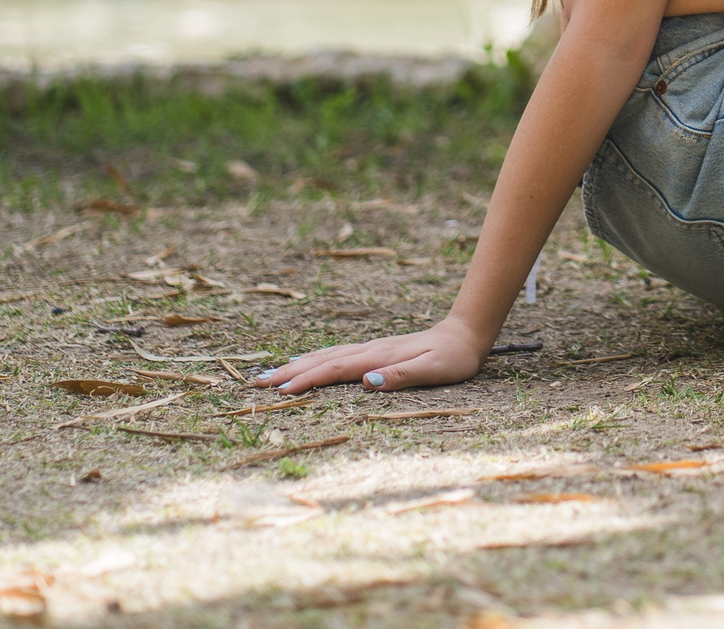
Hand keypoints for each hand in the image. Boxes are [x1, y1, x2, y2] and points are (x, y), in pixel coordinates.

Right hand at [251, 314, 486, 394]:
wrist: (466, 333)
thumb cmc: (454, 358)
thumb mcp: (435, 371)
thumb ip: (403, 376)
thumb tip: (368, 382)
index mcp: (380, 358)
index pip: (336, 370)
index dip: (308, 380)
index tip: (280, 390)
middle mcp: (371, 351)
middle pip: (324, 361)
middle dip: (290, 373)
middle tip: (258, 383)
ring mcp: (372, 348)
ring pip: (328, 356)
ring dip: (299, 365)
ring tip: (271, 375)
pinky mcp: (376, 350)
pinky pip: (339, 355)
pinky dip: (317, 358)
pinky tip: (307, 361)